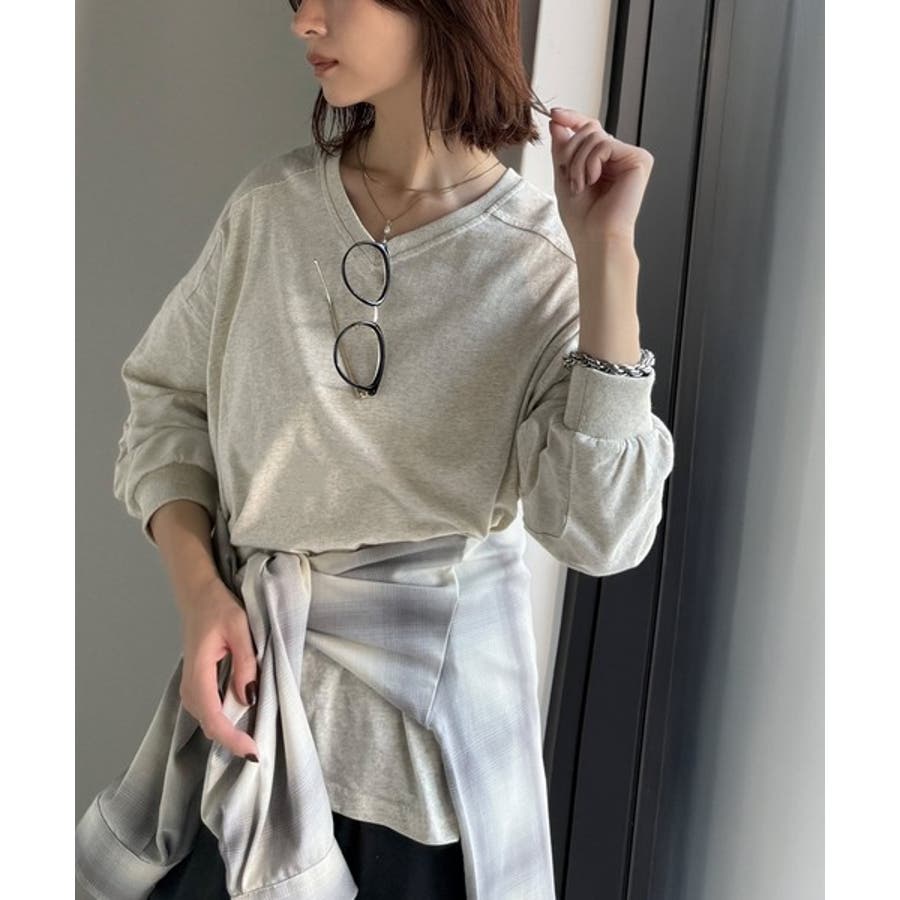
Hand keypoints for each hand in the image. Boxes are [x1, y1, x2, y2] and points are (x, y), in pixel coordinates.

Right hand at [177, 574, 260, 761]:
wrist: (198, 597)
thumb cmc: (219, 608)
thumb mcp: (240, 629)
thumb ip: (245, 662)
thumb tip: (249, 698)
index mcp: (199, 672)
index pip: (212, 716)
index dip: (231, 738)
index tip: (253, 751)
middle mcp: (190, 685)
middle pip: (209, 724)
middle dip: (232, 740)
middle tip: (260, 749)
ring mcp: (191, 687)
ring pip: (208, 720)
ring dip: (229, 732)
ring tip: (254, 738)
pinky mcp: (197, 685)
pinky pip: (209, 710)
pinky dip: (224, 720)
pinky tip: (243, 720)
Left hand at [548, 107, 654, 250]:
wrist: (596, 237)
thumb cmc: (583, 218)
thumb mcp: (564, 176)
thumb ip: (562, 148)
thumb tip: (558, 121)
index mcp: (604, 161)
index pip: (589, 130)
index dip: (571, 119)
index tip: (554, 115)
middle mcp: (619, 157)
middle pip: (589, 130)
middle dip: (570, 152)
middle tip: (571, 178)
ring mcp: (630, 157)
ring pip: (594, 136)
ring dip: (578, 162)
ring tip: (582, 185)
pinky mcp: (639, 159)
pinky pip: (604, 144)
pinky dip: (590, 163)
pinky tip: (594, 181)